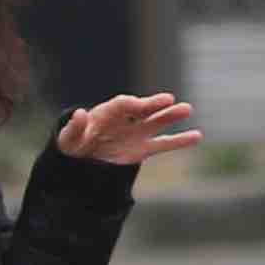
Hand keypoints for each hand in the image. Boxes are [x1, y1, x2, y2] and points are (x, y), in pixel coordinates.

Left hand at [56, 93, 202, 166]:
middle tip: (168, 100)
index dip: (132, 104)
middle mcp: (125, 120)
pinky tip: (196, 136)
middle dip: (153, 105)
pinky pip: (163, 144)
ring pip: (156, 123)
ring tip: (187, 109)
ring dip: (170, 117)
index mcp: (106, 113)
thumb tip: (80, 113)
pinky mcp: (142, 150)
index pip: (122, 105)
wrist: (80, 164)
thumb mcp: (68, 140)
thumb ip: (74, 128)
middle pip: (142, 110)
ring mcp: (135, 134)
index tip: (141, 106)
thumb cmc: (73, 146)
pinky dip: (179, 141)